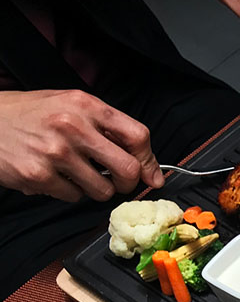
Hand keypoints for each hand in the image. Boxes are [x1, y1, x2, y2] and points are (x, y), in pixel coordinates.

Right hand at [0, 90, 162, 202]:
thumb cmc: (29, 113)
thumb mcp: (69, 105)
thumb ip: (107, 128)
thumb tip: (146, 166)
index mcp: (86, 105)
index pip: (138, 136)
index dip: (148, 160)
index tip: (149, 174)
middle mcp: (73, 126)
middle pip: (127, 169)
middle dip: (127, 183)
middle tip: (117, 182)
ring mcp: (55, 152)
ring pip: (102, 190)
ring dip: (95, 189)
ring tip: (76, 174)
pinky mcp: (38, 175)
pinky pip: (73, 196)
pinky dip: (68, 192)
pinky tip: (53, 176)